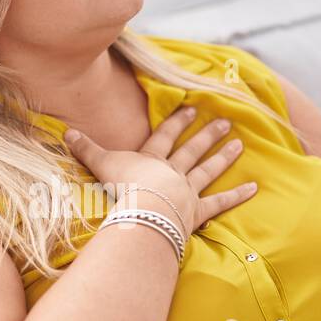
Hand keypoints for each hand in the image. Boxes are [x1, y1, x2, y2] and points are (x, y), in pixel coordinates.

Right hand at [63, 106, 258, 237]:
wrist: (143, 211)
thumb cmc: (121, 189)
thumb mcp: (100, 165)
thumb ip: (85, 150)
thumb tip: (66, 132)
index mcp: (150, 161)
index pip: (164, 137)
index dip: (177, 122)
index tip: (192, 108)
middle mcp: (171, 172)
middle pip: (191, 150)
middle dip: (206, 135)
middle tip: (225, 122)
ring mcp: (186, 192)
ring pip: (207, 171)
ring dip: (223, 157)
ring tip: (238, 144)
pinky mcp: (196, 212)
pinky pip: (219, 203)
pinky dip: (237, 196)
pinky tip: (254, 187)